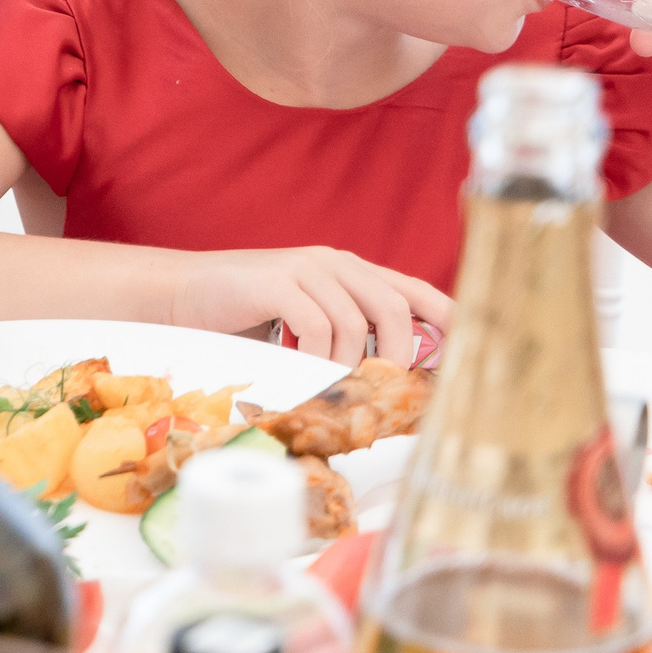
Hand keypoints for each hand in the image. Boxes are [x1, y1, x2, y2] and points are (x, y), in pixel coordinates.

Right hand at [168, 246, 450, 367]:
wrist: (180, 295)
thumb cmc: (244, 317)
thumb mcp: (305, 322)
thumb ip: (344, 334)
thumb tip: (391, 382)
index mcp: (349, 270)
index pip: (414, 289)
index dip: (449, 317)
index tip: (471, 351)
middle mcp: (334, 262)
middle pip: (394, 307)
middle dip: (397, 357)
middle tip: (380, 390)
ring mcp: (306, 267)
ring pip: (356, 321)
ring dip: (347, 363)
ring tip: (326, 381)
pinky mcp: (277, 280)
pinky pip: (318, 324)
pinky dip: (315, 355)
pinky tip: (298, 365)